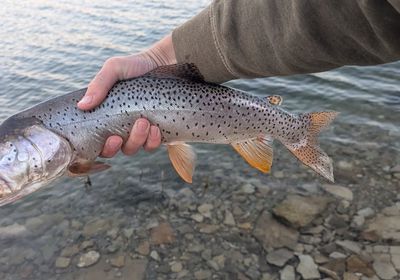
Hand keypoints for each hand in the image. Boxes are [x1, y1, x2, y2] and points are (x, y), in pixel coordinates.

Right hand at [77, 34, 175, 156]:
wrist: (166, 62)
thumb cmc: (137, 65)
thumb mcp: (115, 68)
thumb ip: (99, 84)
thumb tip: (82, 105)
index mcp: (106, 116)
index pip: (97, 141)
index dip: (101, 148)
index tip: (111, 138)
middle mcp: (121, 126)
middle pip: (114, 150)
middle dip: (117, 147)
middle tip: (121, 135)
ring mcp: (140, 131)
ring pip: (134, 148)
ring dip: (137, 140)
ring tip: (144, 122)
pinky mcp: (157, 131)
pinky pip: (152, 145)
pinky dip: (153, 141)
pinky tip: (156, 129)